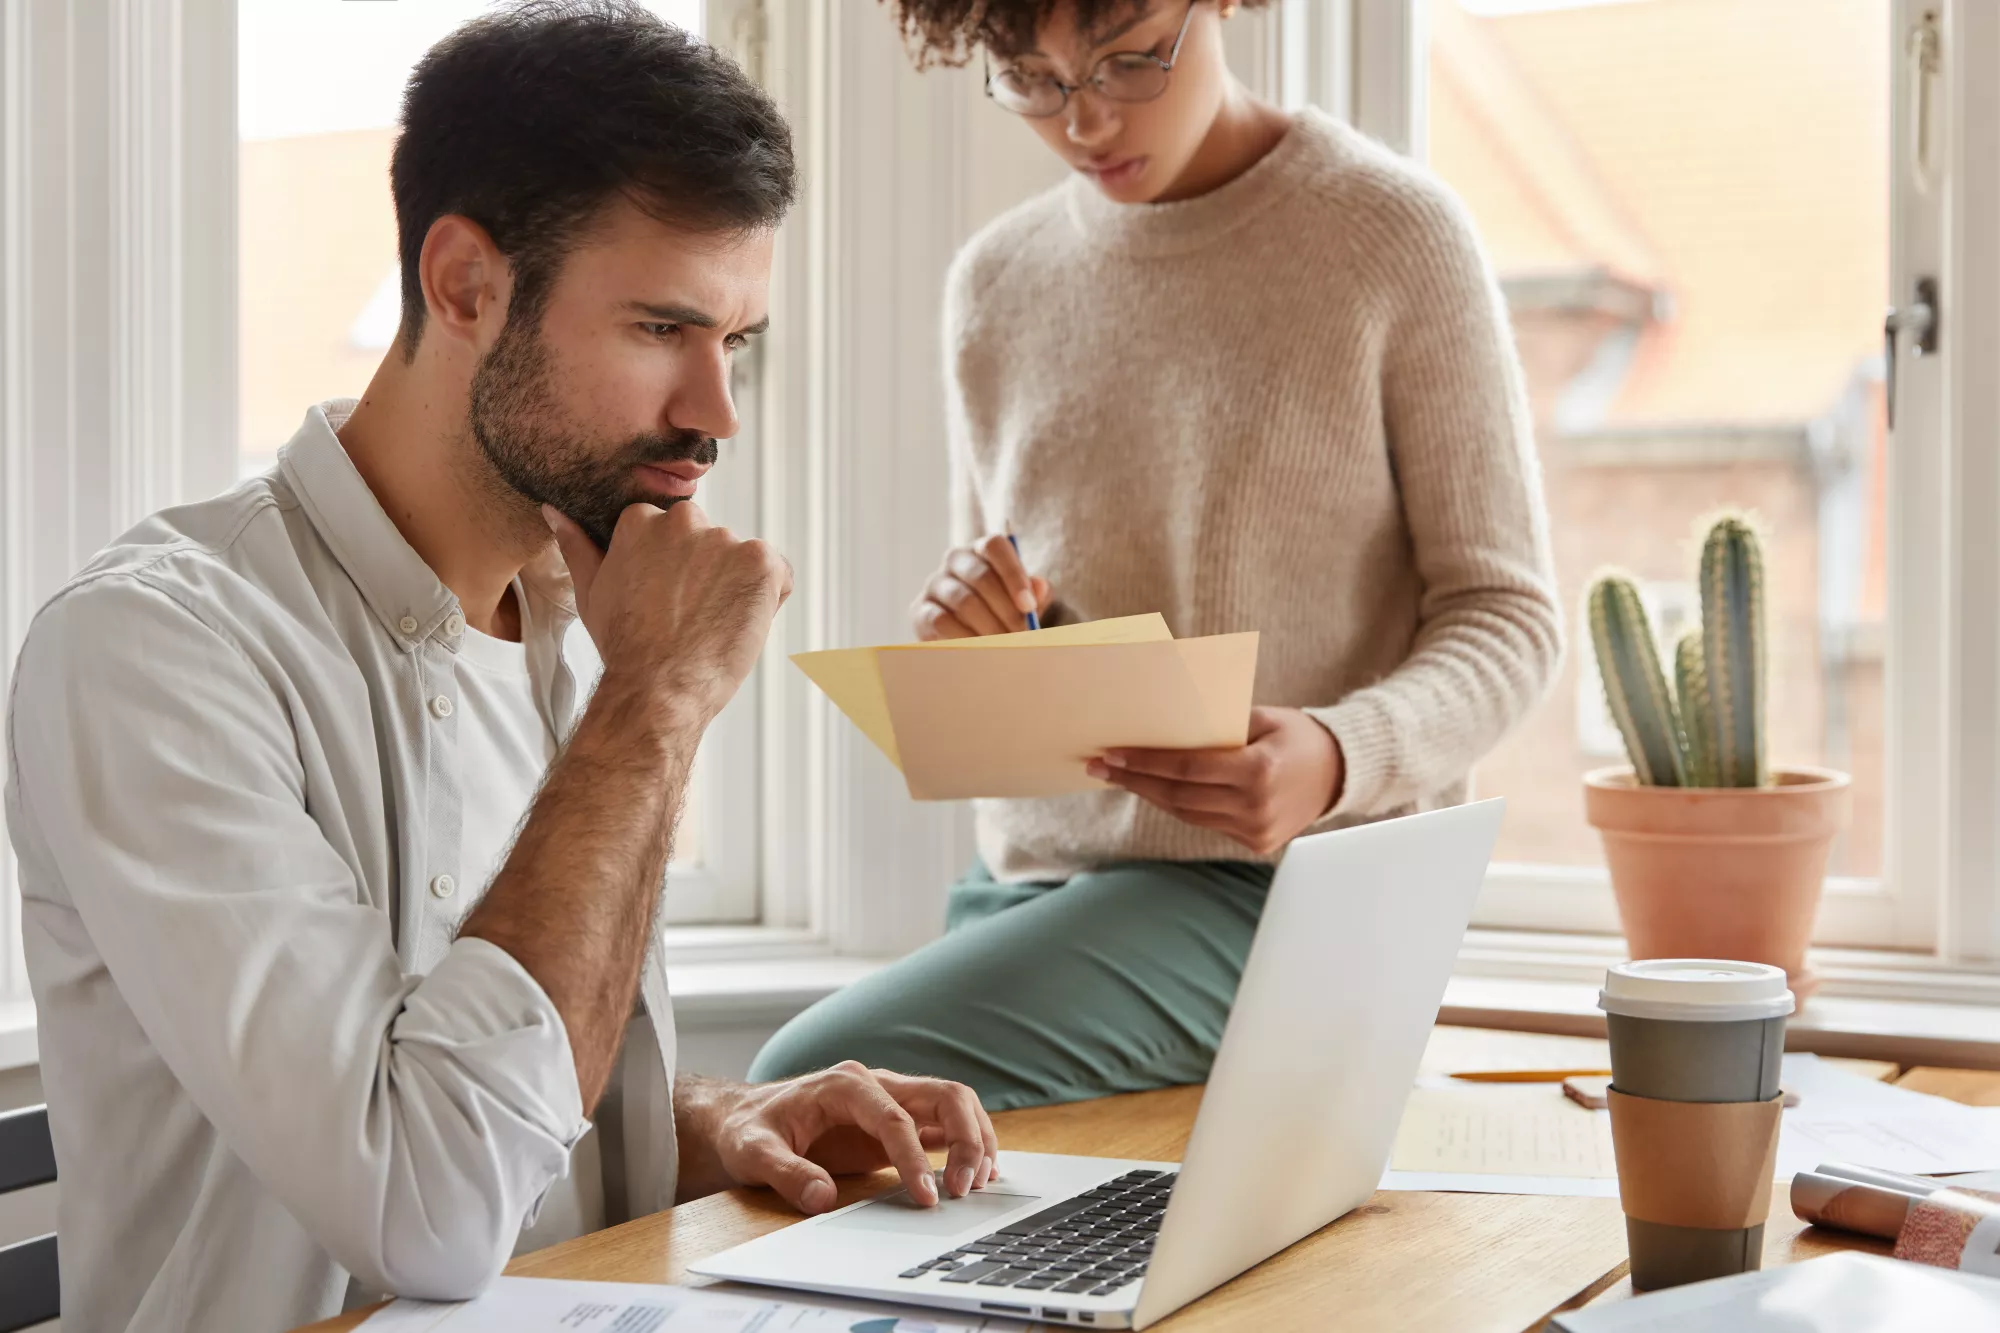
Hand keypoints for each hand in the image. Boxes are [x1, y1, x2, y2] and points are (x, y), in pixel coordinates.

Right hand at [546, 501, 790, 723]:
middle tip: (689, 616)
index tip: (666, 600)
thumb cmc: (625, 647)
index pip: (672, 533)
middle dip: (706, 573)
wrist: (659, 687)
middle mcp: (685, 520)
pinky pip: (778, 575)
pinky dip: (769, 599)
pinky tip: (741, 624)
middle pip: (709, 541)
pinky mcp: (762, 562)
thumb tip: (556, 511)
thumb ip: (577, 545)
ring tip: (712, 626)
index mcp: (642, 520)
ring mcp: (726, 539)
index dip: (674, 571)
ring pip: (743, 561)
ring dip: (737, 588)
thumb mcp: (592, 592)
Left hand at [698, 1063, 999, 1214]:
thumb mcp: (754, 1153)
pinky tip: (978, 1173)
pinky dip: (968, 1144)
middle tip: (967, 1189)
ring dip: (976, 1138)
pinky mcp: (898, 1120)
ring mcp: (891, 1100)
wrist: (743, 1120)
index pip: (895, 1117)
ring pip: (954, 1104)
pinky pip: (944, 1124)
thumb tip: (823, 1198)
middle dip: (966, 1139)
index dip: (914, 1157)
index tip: (925, 1196)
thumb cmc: (750, 1130)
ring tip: (982, 1182)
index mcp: (845, 1084)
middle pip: (943, 1095)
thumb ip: (787, 1173)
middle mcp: (877, 1084)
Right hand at [911, 534, 1052, 639]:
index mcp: (981, 550)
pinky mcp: (920, 609)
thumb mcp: (1021, 602)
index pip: (995, 546)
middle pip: (981, 576)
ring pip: (964, 601)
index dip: (1014, 574)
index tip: (1028, 606)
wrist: (966, 638)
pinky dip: (965, 638)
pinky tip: (979, 650)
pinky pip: (942, 621)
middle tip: (1022, 635)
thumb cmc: (999, 613)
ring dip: (989, 627)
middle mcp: (955, 559)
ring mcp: (935, 583)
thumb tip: (1039, 586)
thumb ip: (1034, 594)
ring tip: (1005, 646)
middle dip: (1006, 610)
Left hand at [1086, 706, 1345, 855]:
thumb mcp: (1262, 717)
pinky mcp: (1254, 844)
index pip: (1187, 769)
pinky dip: (1178, 805)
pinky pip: (1204, 822)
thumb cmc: (1297, 735)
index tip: (1111, 753)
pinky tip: (1155, 790)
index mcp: (1259, 771)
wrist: (1340, 773)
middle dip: (1135, 780)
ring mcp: (1256, 831)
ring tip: (1120, 777)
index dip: (1145, 762)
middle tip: (1100, 766)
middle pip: (1179, 796)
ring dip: (1150, 795)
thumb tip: (1162, 727)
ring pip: (1187, 814)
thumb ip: (1217, 725)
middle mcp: (1256, 807)